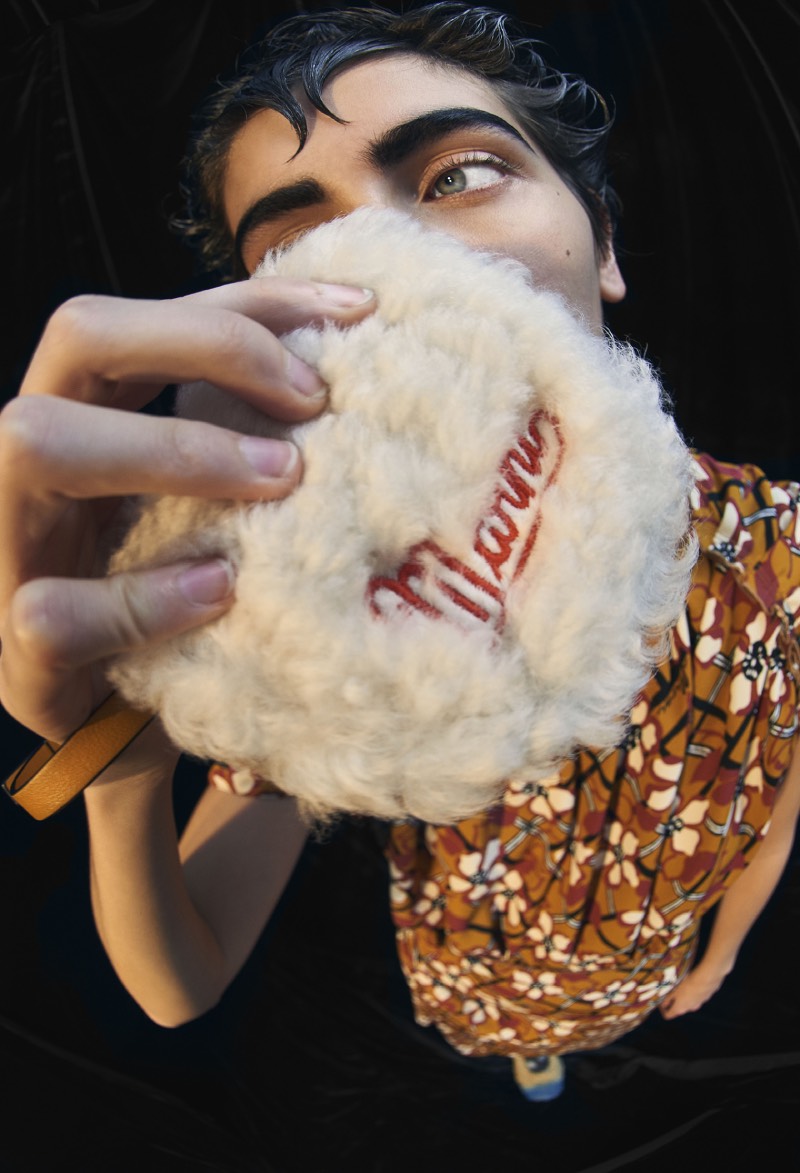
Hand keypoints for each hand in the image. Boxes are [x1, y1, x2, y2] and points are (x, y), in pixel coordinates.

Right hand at [0, 279, 373, 744]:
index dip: (248, 299)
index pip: (150, 314)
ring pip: (37, 442)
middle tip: (313, 400)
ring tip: (281, 480)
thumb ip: (250, 441)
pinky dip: (144, 599)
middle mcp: (38, 462)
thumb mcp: (215, 504)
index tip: (356, 312)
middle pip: (79, 333)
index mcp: (86, 415)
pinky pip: (53, 609)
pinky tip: (219, 592)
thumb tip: (355, 377)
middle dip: (204, 343)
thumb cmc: (178, 595)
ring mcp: (13, 547)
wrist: (119, 730)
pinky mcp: (21, 651)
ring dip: (173, 450)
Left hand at [660, 961, 728, 1018]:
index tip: (660, 1001)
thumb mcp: (673, 989)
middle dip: (672, 1000)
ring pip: (687, 1001)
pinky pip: (695, 996)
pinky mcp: (704, 998)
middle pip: (677, 1008)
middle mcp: (688, 1009)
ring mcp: (697, 1004)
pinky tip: (690, 981)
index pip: (668, 1015)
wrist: (707, 979)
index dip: (662, 1009)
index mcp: (679, 1009)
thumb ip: (666, 997)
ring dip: (682, 995)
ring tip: (680, 983)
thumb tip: (661, 1002)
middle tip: (669, 989)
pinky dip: (691, 992)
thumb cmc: (687, 984)